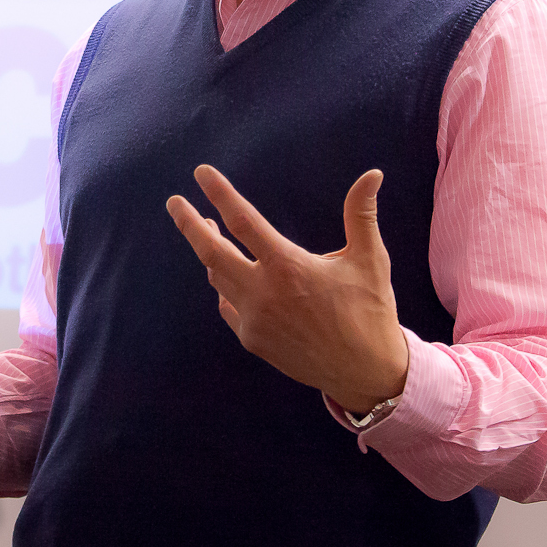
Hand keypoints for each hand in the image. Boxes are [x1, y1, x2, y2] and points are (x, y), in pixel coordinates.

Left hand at [166, 164, 410, 414]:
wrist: (366, 373)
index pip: (243, 221)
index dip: (220, 194)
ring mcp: (254, 320)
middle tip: (173, 202)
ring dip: (209, 251)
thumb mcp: (370, 259)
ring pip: (217, 278)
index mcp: (288, 267)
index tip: (201, 173)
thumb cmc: (370, 311)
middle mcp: (264, 293)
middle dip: (188, 224)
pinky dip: (224, 285)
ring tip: (206, 229)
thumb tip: (373, 174)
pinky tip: (226, 274)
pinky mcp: (253, 340)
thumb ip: (362, 214)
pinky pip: (228, 305)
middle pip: (211, 252)